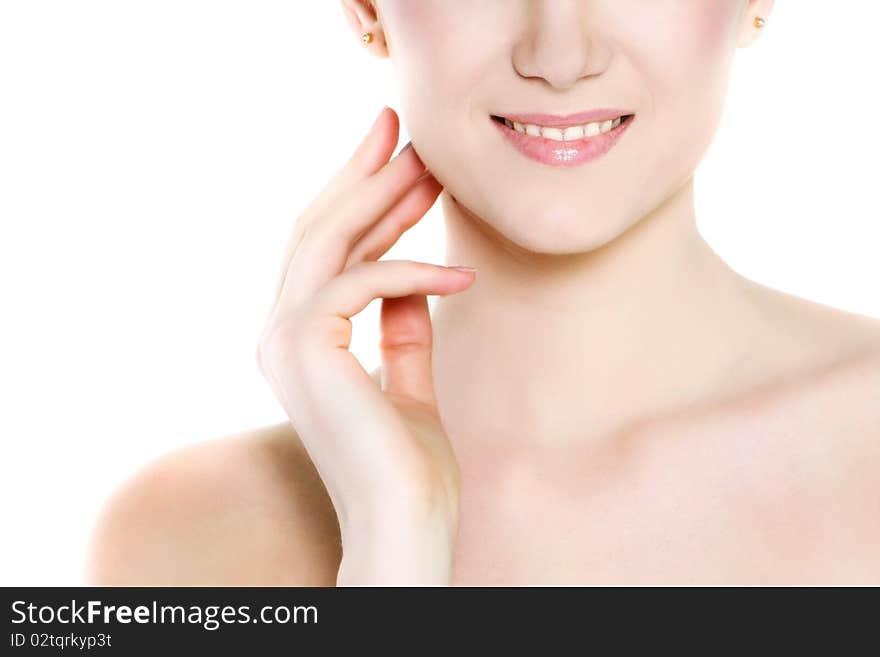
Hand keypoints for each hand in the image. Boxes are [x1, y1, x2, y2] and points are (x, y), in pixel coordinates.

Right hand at [256, 106, 474, 584]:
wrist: (405, 522)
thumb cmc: (410, 466)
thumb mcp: (409, 381)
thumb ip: (402, 331)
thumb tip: (411, 285)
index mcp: (297, 343)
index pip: (324, 254)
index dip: (360, 202)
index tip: (399, 164)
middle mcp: (277, 335)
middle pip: (316, 231)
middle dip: (362, 176)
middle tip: (404, 130)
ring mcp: (282, 339)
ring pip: (326, 241)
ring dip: (382, 199)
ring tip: (432, 169)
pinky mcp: (305, 347)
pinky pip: (363, 282)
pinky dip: (414, 270)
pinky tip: (462, 271)